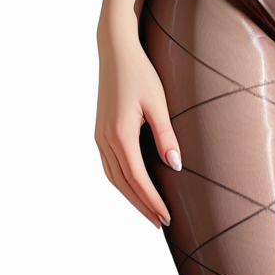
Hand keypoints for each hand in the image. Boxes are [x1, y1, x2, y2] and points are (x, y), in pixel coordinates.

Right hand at [95, 18, 181, 229]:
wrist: (115, 50)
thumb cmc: (140, 72)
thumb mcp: (158, 102)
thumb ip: (166, 134)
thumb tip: (175, 165)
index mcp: (120, 134)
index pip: (137, 179)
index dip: (152, 201)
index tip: (166, 217)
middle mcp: (105, 139)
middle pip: (123, 184)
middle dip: (142, 206)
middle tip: (160, 223)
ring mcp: (99, 136)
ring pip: (113, 178)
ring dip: (131, 198)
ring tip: (149, 212)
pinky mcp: (100, 132)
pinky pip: (109, 167)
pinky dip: (121, 183)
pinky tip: (134, 189)